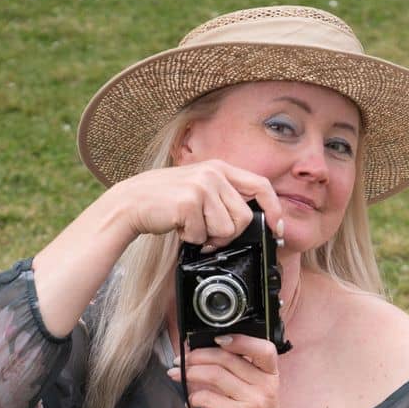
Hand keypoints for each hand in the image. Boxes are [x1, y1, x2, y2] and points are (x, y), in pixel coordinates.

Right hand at [109, 162, 282, 252]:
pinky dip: (191, 239)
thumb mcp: (200, 187)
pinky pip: (203, 236)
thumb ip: (225, 195)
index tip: (276, 227)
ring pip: (225, 230)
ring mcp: (201, 187)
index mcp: (220, 168)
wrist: (132, 202)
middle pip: (243, 218)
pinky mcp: (188, 203)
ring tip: (191, 227)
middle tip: (210, 235)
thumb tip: (252, 219)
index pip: (261, 186)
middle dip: (229, 235)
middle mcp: (213, 173)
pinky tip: (179, 227)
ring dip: (209, 238)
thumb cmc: (167, 200)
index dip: (274, 209)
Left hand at [167, 332, 288, 407]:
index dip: (239, 339)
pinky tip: (191, 401)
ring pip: (215, 375)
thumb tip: (200, 360)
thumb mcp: (256, 397)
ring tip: (177, 375)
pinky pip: (207, 397)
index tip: (216, 339)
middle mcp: (265, 387)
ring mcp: (252, 402)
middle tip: (181, 360)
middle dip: (198, 355)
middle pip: (227, 358)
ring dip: (190, 372)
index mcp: (271, 377)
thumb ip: (235, 377)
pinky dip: (194, 396)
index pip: (263, 348)